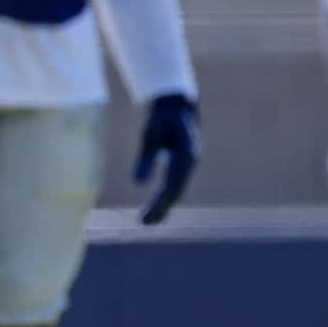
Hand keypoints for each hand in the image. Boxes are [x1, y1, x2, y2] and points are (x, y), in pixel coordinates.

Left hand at [133, 92, 200, 225]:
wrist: (176, 103)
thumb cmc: (162, 117)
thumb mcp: (150, 135)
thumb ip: (146, 159)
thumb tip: (137, 184)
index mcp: (185, 156)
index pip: (172, 187)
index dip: (159, 203)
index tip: (145, 215)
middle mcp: (189, 162)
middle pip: (175, 191)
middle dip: (160, 208)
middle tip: (144, 223)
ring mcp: (188, 163)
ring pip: (176, 189)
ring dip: (163, 206)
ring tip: (147, 221)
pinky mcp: (183, 163)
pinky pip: (175, 184)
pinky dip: (165, 197)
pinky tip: (156, 208)